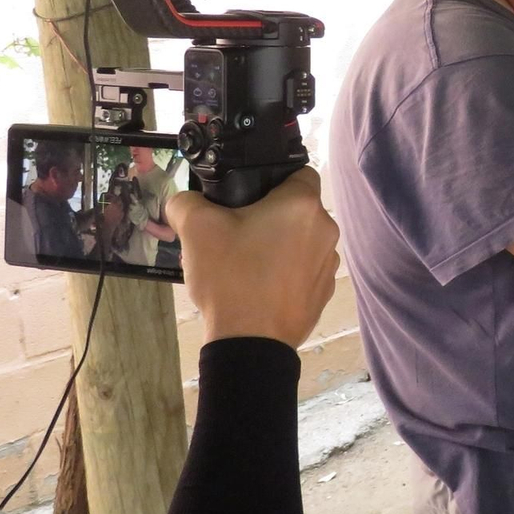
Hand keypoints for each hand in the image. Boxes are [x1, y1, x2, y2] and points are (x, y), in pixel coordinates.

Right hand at [166, 167, 340, 349]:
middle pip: (296, 209)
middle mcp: (326, 229)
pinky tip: (258, 286)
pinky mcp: (324, 291)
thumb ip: (187, 201)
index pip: (299, 172)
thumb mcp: (196, 229)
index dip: (273, 177)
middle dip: (268, 216)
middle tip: (236, 232)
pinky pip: (304, 270)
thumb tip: (185, 200)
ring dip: (278, 244)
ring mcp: (329, 263)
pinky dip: (285, 272)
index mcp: (303, 205)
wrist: (250, 342)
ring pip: (301, 240)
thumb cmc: (230, 277)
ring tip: (244, 262)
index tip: (249, 195)